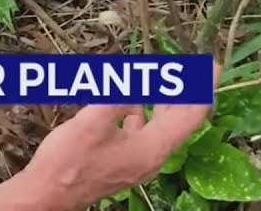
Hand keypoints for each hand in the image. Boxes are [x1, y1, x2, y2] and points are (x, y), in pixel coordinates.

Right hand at [19, 62, 221, 209]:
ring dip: (166, 101)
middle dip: (188, 92)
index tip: (212, 66)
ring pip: (161, 126)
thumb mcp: (93, 121)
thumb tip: (137, 75)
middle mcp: (151, 157)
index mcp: (152, 148)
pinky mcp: (122, 161)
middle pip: (180, 121)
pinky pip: (143, 132)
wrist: (48, 193)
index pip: (190, 116)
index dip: (203, 88)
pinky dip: (144, 112)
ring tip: (166, 78)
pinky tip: (133, 101)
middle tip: (196, 68)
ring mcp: (137, 161)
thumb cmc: (70, 161)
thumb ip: (119, 95)